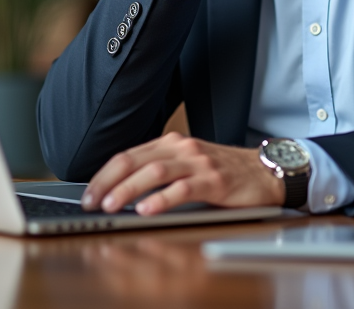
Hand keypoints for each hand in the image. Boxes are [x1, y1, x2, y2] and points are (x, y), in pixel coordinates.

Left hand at [81, 132, 283, 215]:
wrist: (264, 171)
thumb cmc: (224, 172)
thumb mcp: (187, 164)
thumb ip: (160, 170)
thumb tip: (122, 191)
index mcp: (171, 144)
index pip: (128, 155)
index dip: (104, 174)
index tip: (89, 194)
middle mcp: (182, 148)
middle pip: (135, 161)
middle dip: (108, 182)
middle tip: (92, 202)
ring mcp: (198, 162)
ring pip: (155, 172)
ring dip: (128, 190)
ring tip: (112, 205)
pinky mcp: (214, 180)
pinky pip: (183, 188)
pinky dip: (161, 199)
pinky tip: (147, 209)